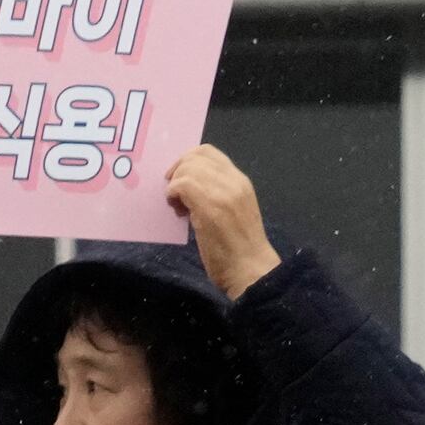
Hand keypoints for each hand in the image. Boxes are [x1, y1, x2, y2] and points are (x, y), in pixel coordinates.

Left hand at [165, 147, 278, 301]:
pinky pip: (182, 184)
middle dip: (178, 170)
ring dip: (175, 184)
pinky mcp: (210, 206)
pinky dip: (172, 194)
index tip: (180, 178)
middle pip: (196, 155)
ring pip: (188, 168)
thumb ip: (217, 195)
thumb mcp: (234, 212)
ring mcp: (222, 192)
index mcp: (241, 182)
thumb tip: (191, 188)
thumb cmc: (241, 251)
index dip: (189, 160)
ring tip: (177, 205)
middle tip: (174, 192)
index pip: (209, 153)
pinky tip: (177, 210)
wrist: (252, 271)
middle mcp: (234, 181)